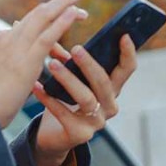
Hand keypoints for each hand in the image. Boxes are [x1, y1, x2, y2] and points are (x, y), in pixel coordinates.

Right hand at [0, 0, 87, 128]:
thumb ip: (11, 62)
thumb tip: (27, 63)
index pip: (27, 23)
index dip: (48, 16)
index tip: (62, 15)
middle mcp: (5, 38)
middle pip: (37, 12)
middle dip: (59, 1)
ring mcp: (14, 47)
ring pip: (43, 17)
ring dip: (64, 4)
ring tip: (82, 1)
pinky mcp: (25, 60)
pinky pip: (47, 36)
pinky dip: (62, 21)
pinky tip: (74, 13)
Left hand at [29, 34, 138, 165]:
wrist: (52, 135)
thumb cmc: (64, 101)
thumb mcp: (70, 79)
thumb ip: (68, 59)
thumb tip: (54, 30)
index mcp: (111, 89)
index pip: (127, 70)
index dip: (128, 53)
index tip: (124, 34)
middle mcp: (109, 106)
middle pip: (104, 83)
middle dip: (90, 64)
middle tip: (75, 48)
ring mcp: (96, 122)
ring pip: (86, 98)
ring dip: (68, 79)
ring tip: (51, 64)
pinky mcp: (79, 135)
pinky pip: (64, 114)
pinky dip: (48, 99)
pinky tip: (36, 87)